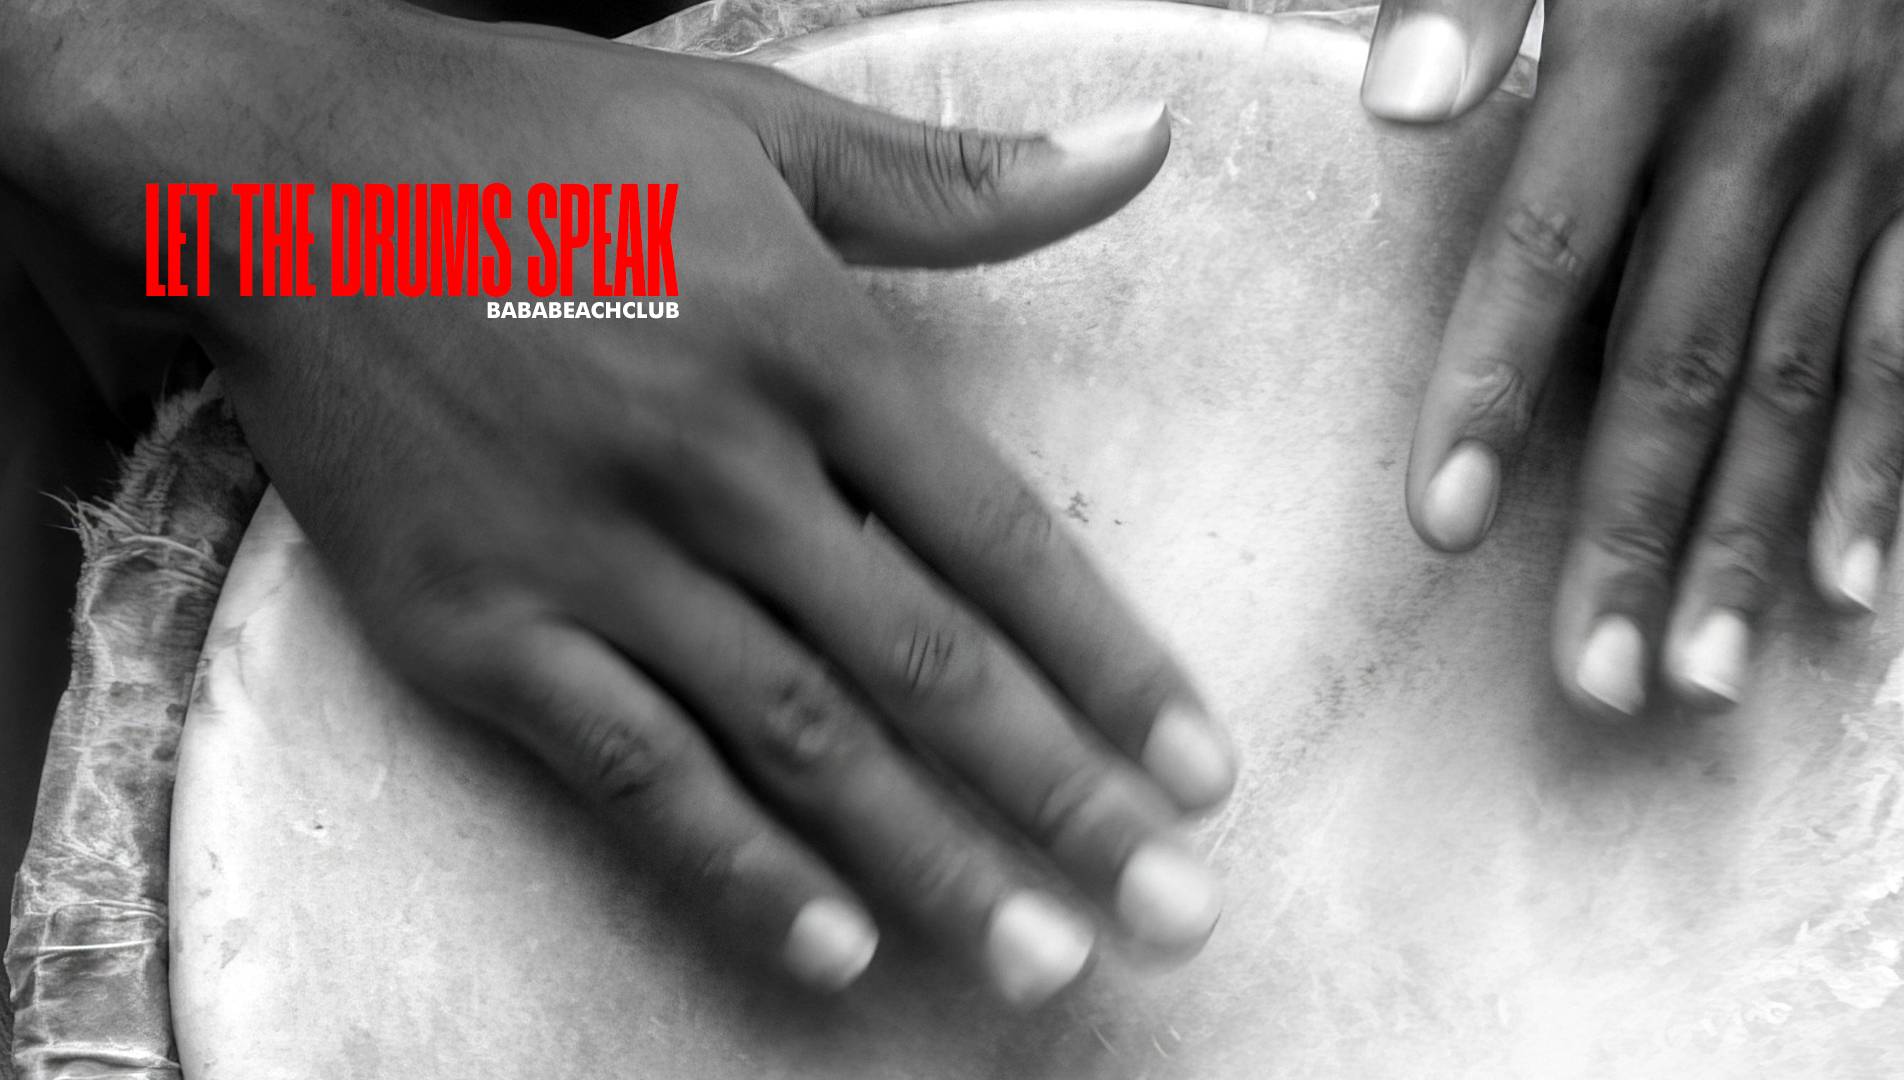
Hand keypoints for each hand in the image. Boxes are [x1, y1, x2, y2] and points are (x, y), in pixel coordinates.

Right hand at [0, 1, 1235, 1002]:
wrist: (281, 170)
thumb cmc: (536, 139)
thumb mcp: (758, 123)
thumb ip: (957, 178)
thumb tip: (1142, 148)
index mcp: (805, 343)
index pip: (1000, 539)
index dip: (1112, 666)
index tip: (1204, 771)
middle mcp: (716, 465)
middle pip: (924, 667)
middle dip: (1064, 801)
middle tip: (1176, 917)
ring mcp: (594, 559)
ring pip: (798, 741)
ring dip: (932, 863)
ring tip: (1046, 961)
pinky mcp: (481, 627)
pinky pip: (631, 771)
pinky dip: (734, 867)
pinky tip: (831, 949)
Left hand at [1362, 0, 1903, 714]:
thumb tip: (1399, 106)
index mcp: (1650, 44)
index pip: (1551, 250)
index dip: (1490, 391)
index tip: (1441, 525)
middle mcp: (1773, 121)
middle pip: (1679, 360)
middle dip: (1629, 531)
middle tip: (1587, 679)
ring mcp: (1879, 160)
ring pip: (1800, 385)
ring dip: (1749, 542)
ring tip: (1698, 677)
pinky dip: (1884, 475)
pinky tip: (1852, 592)